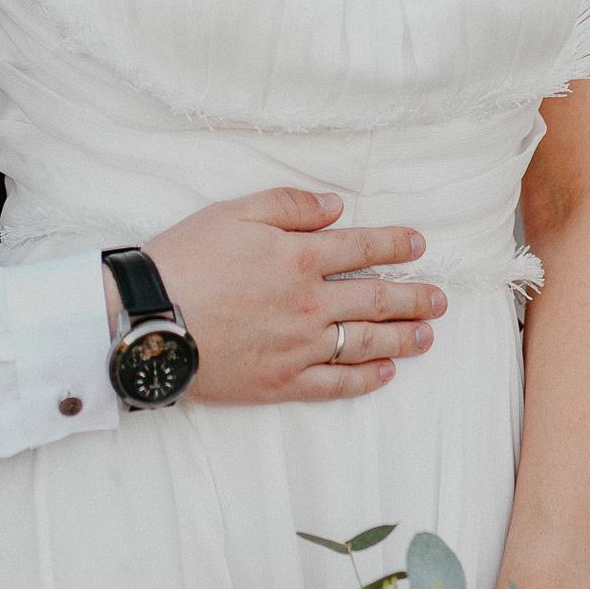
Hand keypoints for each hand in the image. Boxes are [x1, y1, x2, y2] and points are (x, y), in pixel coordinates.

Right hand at [133, 191, 444, 404]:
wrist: (149, 319)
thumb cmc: (186, 258)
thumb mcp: (233, 212)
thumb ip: (289, 205)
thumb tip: (335, 206)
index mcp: (299, 256)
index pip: (362, 249)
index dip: (395, 246)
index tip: (419, 246)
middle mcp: (310, 303)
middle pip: (376, 300)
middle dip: (414, 297)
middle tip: (440, 299)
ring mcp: (299, 347)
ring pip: (365, 343)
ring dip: (402, 338)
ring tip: (427, 335)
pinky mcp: (282, 382)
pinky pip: (336, 383)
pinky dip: (365, 379)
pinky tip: (384, 373)